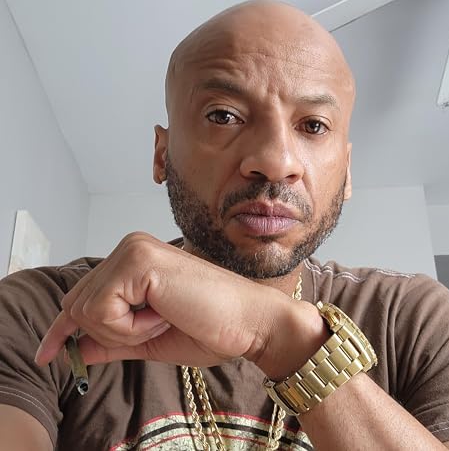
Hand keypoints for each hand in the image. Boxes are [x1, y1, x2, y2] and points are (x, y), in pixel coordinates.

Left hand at [35, 232, 305, 370]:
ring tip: (165, 317)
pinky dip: (130, 327)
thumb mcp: (147, 339)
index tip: (48, 354)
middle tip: (157, 324)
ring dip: (124, 331)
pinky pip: (103, 310)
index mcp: (133, 259)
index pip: (83, 296)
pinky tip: (165, 313)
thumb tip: (74, 348)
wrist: (248, 322)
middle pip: (79, 305)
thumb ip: (110, 340)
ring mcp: (133, 250)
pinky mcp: (140, 261)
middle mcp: (129, 246)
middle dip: (112, 333)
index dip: (63, 328)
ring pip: (87, 310)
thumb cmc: (208, 327)